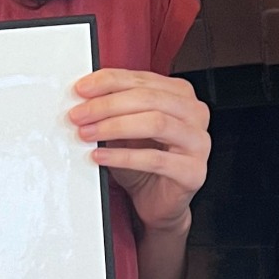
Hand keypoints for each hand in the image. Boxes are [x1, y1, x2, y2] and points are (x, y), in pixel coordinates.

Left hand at [70, 69, 209, 233]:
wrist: (158, 200)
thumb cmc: (144, 161)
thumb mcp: (126, 128)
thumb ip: (114, 108)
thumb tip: (84, 99)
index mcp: (181, 95)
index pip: (142, 79)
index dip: (108, 82)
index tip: (82, 89)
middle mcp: (195, 114)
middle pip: (149, 98)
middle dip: (107, 105)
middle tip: (80, 114)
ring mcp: (198, 142)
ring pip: (155, 123)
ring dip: (114, 127)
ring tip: (88, 133)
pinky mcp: (193, 171)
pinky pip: (155, 159)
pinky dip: (123, 157)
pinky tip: (101, 156)